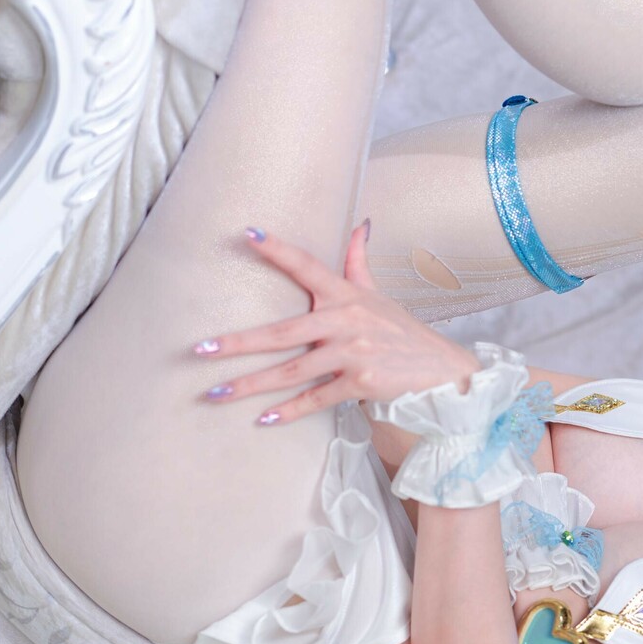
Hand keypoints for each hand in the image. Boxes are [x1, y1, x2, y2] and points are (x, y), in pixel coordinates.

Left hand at [192, 222, 478, 425]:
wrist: (442, 371)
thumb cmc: (403, 333)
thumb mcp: (379, 295)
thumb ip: (359, 262)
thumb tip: (359, 224)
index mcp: (346, 295)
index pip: (307, 266)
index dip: (278, 250)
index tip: (247, 234)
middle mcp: (347, 320)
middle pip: (282, 331)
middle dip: (238, 342)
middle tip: (200, 350)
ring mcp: (353, 352)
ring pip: (291, 371)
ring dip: (250, 385)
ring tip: (215, 393)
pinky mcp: (361, 383)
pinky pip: (316, 398)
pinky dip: (289, 411)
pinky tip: (263, 419)